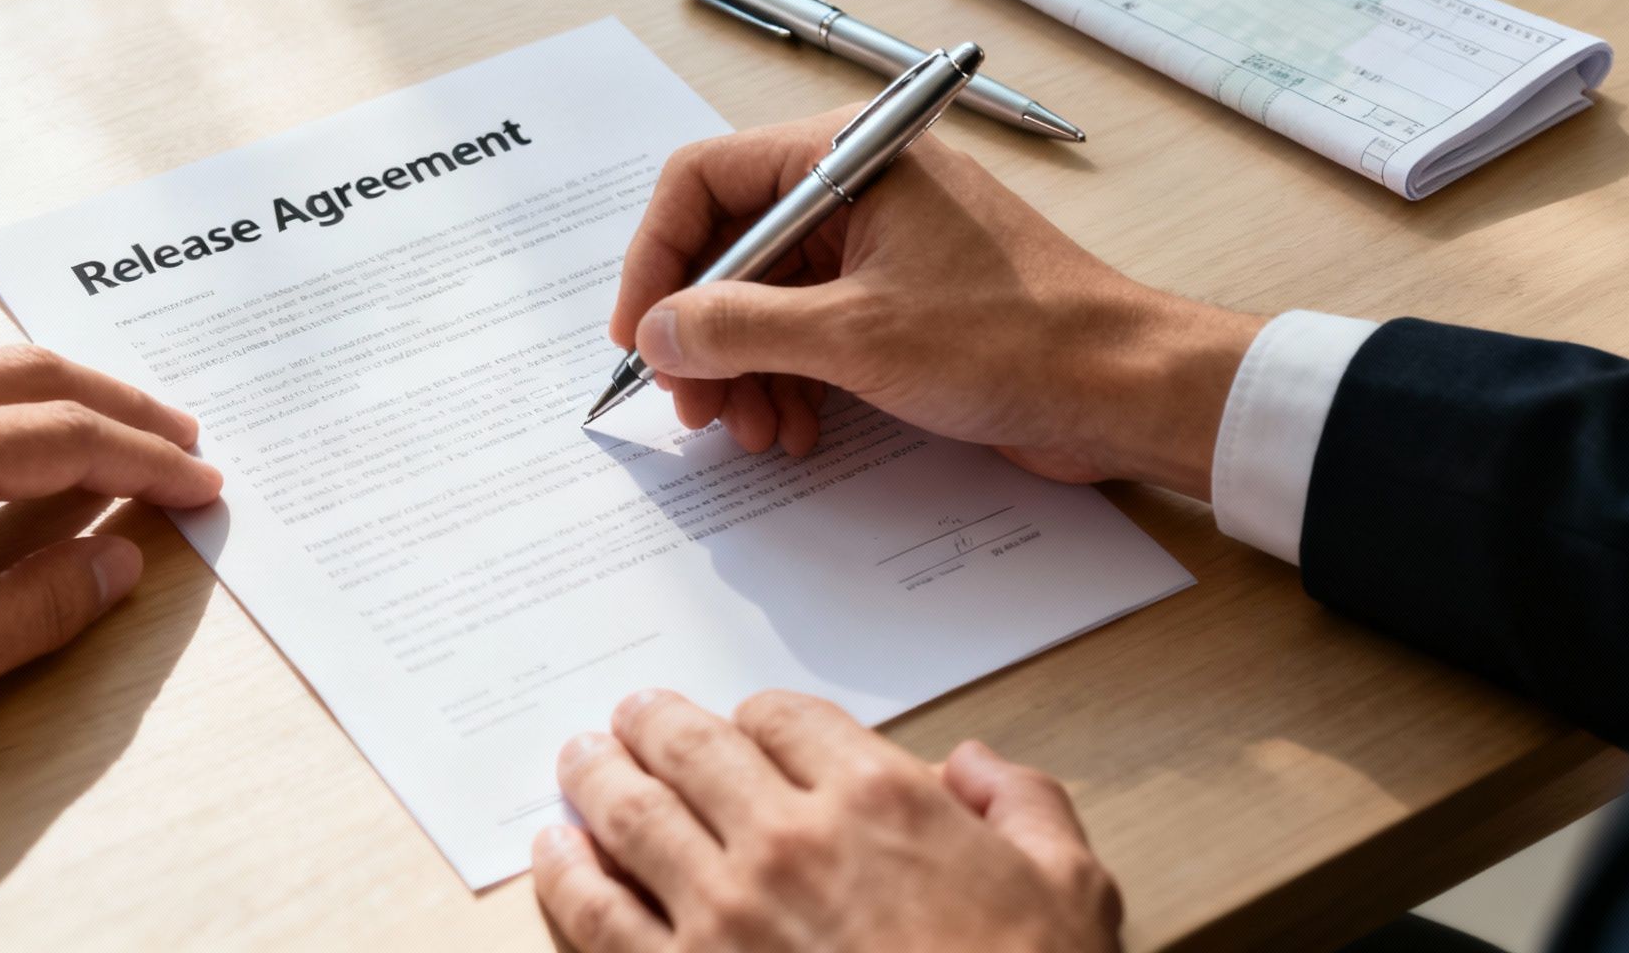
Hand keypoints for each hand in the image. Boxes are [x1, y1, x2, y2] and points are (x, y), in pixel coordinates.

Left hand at [532, 689, 1120, 952]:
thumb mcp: (1073, 891)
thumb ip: (1026, 806)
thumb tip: (976, 766)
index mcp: (880, 801)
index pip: (786, 719)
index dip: (759, 716)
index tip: (746, 725)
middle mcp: (790, 840)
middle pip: (692, 748)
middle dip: (654, 722)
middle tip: (631, 715)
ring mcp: (724, 914)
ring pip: (631, 814)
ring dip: (598, 774)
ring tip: (580, 756)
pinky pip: (596, 913)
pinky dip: (566, 871)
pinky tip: (555, 850)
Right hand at [612, 111, 1263, 496]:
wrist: (1123, 386)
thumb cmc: (1016, 339)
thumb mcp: (855, 337)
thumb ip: (739, 328)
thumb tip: (658, 332)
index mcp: (847, 157)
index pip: (704, 181)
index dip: (657, 259)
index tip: (639, 334)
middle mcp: (857, 187)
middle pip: (731, 246)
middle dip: (703, 332)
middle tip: (693, 405)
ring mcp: (880, 243)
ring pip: (768, 297)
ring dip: (745, 369)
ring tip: (752, 432)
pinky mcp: (900, 298)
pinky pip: (811, 328)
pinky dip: (790, 379)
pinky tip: (796, 429)